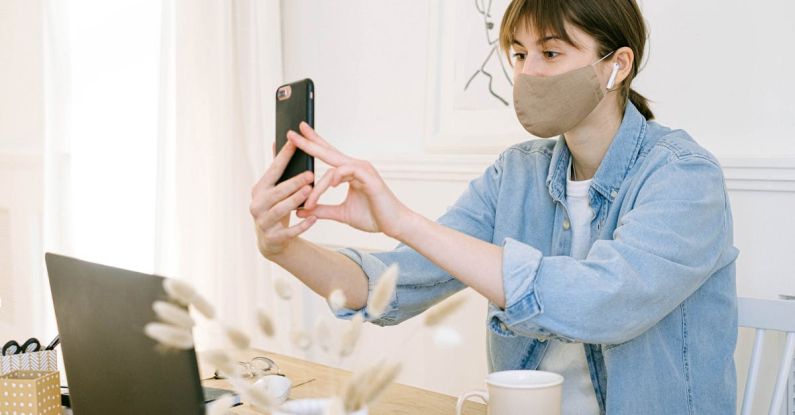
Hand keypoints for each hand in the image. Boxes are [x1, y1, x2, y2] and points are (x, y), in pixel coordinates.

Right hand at [250, 139, 317, 257]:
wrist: (271, 240)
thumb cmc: (276, 208)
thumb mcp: (273, 189)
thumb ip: (276, 168)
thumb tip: (277, 141)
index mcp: (259, 189)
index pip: (272, 171)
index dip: (283, 157)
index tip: (296, 142)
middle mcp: (257, 205)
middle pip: (277, 192)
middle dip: (293, 183)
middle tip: (310, 174)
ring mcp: (263, 222)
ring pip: (281, 210)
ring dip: (295, 200)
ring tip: (310, 192)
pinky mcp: (273, 238)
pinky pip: (289, 231)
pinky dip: (302, 225)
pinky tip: (314, 217)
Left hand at [289, 122, 412, 237]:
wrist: (394, 225)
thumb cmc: (373, 217)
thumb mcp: (341, 214)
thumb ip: (321, 210)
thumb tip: (300, 210)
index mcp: (350, 172)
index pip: (328, 154)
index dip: (313, 142)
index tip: (296, 134)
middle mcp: (356, 166)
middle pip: (328, 151)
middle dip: (309, 142)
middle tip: (291, 133)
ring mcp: (363, 170)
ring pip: (333, 168)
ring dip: (318, 183)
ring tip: (307, 196)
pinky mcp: (369, 177)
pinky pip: (346, 173)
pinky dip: (334, 179)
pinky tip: (328, 184)